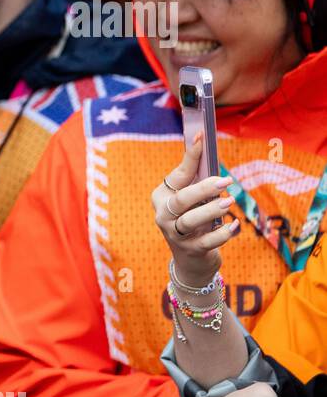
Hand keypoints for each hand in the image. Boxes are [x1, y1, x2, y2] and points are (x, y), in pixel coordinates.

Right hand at [151, 133, 237, 288]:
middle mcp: (163, 215)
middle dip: (203, 189)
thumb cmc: (194, 220)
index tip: (201, 137)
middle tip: (225, 181)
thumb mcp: (193, 200)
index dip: (190, 157)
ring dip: (211, 210)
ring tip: (229, 202)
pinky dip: (222, 234)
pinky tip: (235, 225)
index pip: (178, 175)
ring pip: (190, 220)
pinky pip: (206, 241)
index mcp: (162, 197)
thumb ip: (198, 181)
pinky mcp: (190, 250)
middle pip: (181, 200)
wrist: (191, 259)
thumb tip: (212, 154)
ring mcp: (175, 234)